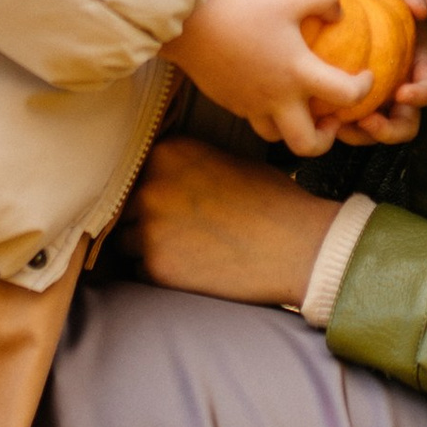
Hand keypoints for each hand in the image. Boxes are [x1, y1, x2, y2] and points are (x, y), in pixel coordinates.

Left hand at [129, 137, 331, 305]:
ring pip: (126, 240)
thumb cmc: (271, 202)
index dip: (150, 190)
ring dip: (147, 248)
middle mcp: (151, 185)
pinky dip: (158, 273)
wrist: (299, 247)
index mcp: (169, 153)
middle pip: (126, 207)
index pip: (135, 172)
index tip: (168, 202)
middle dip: (145, 219)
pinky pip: (138, 271)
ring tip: (187, 251)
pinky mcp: (156, 267)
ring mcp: (150, 227)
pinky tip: (192, 270)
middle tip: (181, 231)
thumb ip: (184, 166)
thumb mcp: (226, 161)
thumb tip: (154, 178)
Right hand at [166, 0, 370, 156]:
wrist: (189, 24)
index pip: (345, 96)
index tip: (365, 77)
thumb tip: (339, 13)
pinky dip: (270, 114)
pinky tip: (271, 89)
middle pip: (307, 145)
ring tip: (302, 108)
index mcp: (298, 73)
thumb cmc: (242, 9)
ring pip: (278, 138)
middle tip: (332, 116)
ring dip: (296, 129)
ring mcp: (251, 106)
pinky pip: (255, 120)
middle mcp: (277, 99)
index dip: (364, 89)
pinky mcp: (231, 103)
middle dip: (327, 138)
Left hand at [333, 0, 426, 146]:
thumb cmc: (385, 5)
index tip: (402, 93)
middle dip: (388, 131)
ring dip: (359, 135)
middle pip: (405, 126)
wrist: (358, 10)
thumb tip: (420, 8)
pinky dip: (337, 127)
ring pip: (375, 133)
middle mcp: (402, 94)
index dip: (421, 96)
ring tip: (339, 125)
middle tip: (367, 122)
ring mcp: (378, 104)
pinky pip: (349, 125)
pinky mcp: (353, 107)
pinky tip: (320, 118)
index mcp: (420, 72)